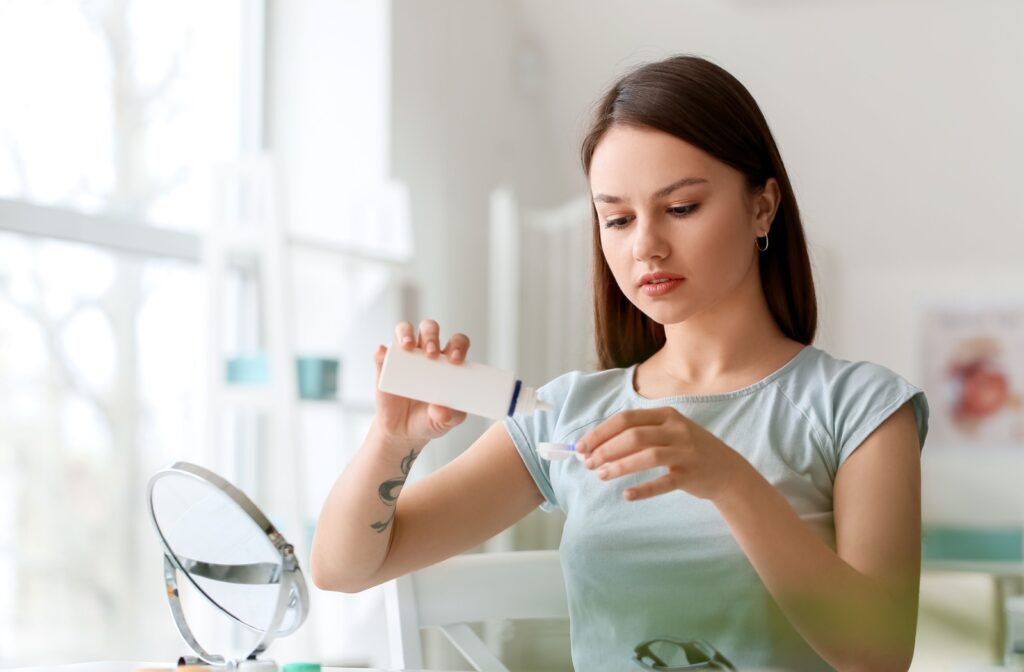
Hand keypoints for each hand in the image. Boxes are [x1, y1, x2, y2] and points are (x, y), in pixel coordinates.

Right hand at [371, 319, 470, 448]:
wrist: (404, 432)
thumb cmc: (431, 420)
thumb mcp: (445, 422)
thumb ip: (450, 417)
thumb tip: (441, 410)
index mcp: (447, 361)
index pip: (456, 342)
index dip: (458, 345)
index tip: (455, 360)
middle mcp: (425, 353)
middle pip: (429, 329)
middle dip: (431, 336)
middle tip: (431, 354)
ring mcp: (403, 357)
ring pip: (404, 331)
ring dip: (406, 333)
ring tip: (408, 346)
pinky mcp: (384, 367)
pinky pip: (381, 354)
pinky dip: (381, 351)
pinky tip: (383, 353)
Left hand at [576, 407, 751, 501]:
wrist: (728, 471)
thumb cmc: (688, 450)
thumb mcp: (667, 433)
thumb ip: (638, 435)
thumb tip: (598, 446)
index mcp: (666, 415)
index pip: (625, 419)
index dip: (600, 432)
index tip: (581, 447)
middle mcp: (676, 430)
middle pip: (633, 436)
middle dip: (606, 449)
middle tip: (589, 464)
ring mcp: (686, 452)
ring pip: (647, 456)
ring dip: (619, 466)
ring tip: (601, 476)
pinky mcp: (691, 475)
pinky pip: (664, 482)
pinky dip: (644, 489)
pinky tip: (627, 495)